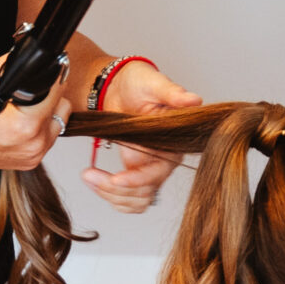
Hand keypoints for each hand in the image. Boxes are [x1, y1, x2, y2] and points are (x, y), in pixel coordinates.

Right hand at [0, 54, 71, 176]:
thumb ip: (13, 64)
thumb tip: (33, 54)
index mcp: (26, 126)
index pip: (58, 90)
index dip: (54, 74)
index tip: (51, 68)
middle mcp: (33, 145)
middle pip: (62, 108)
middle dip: (49, 95)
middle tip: (27, 91)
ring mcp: (32, 157)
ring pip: (56, 123)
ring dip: (44, 112)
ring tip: (19, 108)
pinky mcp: (28, 163)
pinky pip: (45, 138)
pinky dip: (37, 128)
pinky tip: (15, 122)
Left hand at [81, 61, 201, 213]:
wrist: (119, 85)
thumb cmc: (138, 82)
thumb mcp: (153, 83)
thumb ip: (173, 93)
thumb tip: (195, 100)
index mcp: (172, 143)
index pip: (158, 173)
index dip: (137, 180)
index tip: (115, 179)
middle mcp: (163, 161)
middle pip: (146, 193)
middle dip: (116, 190)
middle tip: (89, 175)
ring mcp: (149, 169)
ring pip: (137, 201)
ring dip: (112, 197)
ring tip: (89, 177)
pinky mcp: (136, 173)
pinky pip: (129, 199)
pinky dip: (112, 198)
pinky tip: (95, 182)